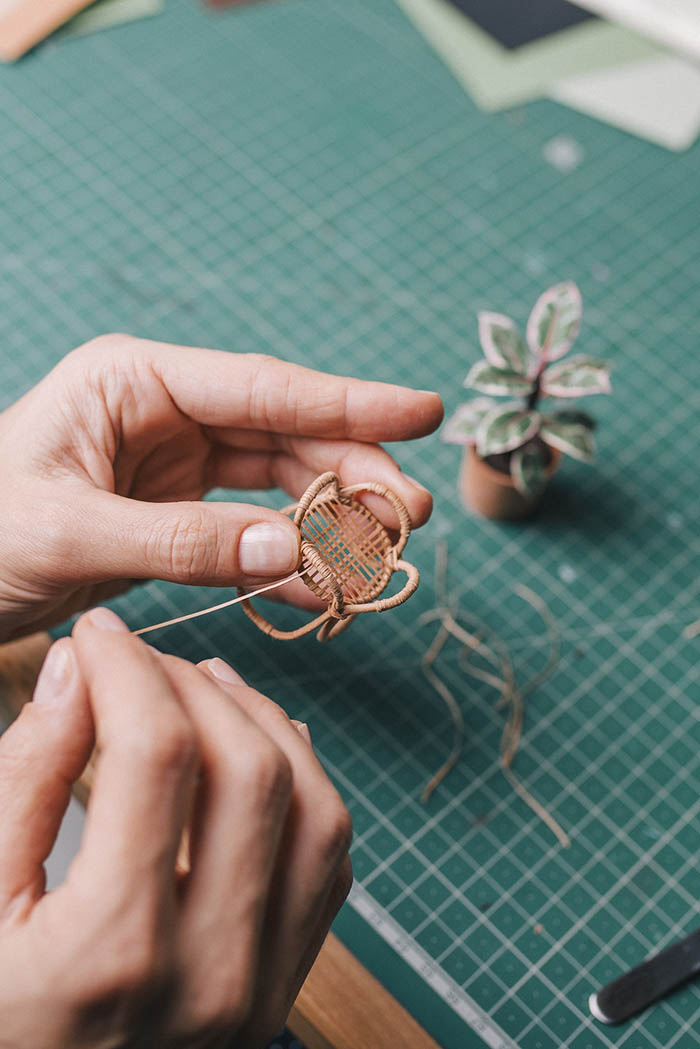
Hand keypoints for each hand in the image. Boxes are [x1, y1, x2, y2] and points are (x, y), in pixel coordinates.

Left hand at [0, 335, 441, 640]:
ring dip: (332, 519)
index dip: (349, 402)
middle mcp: (166, 412)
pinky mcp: (176, 512)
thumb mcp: (68, 533)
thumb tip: (293, 551)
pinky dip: (286, 560)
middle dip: (353, 474)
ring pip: (278, 484)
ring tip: (385, 555)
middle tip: (415, 516)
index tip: (422, 411)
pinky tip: (323, 586)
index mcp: (136, 380)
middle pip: (285, 436)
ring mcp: (175, 463)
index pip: (262, 387)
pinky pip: (248, 531)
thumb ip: (179, 541)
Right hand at [0, 608, 351, 1048]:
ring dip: (265, 725)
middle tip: (140, 661)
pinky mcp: (283, 987)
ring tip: (206, 685)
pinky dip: (305, 786)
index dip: (129, 670)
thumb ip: (23, 779)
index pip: (157, 755)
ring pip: (314, 809)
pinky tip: (259, 747)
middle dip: (194, 687)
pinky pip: (327, 862)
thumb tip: (78, 670)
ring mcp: (261, 988)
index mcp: (112, 953)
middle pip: (250, 769)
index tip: (99, 637)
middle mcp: (210, 974)